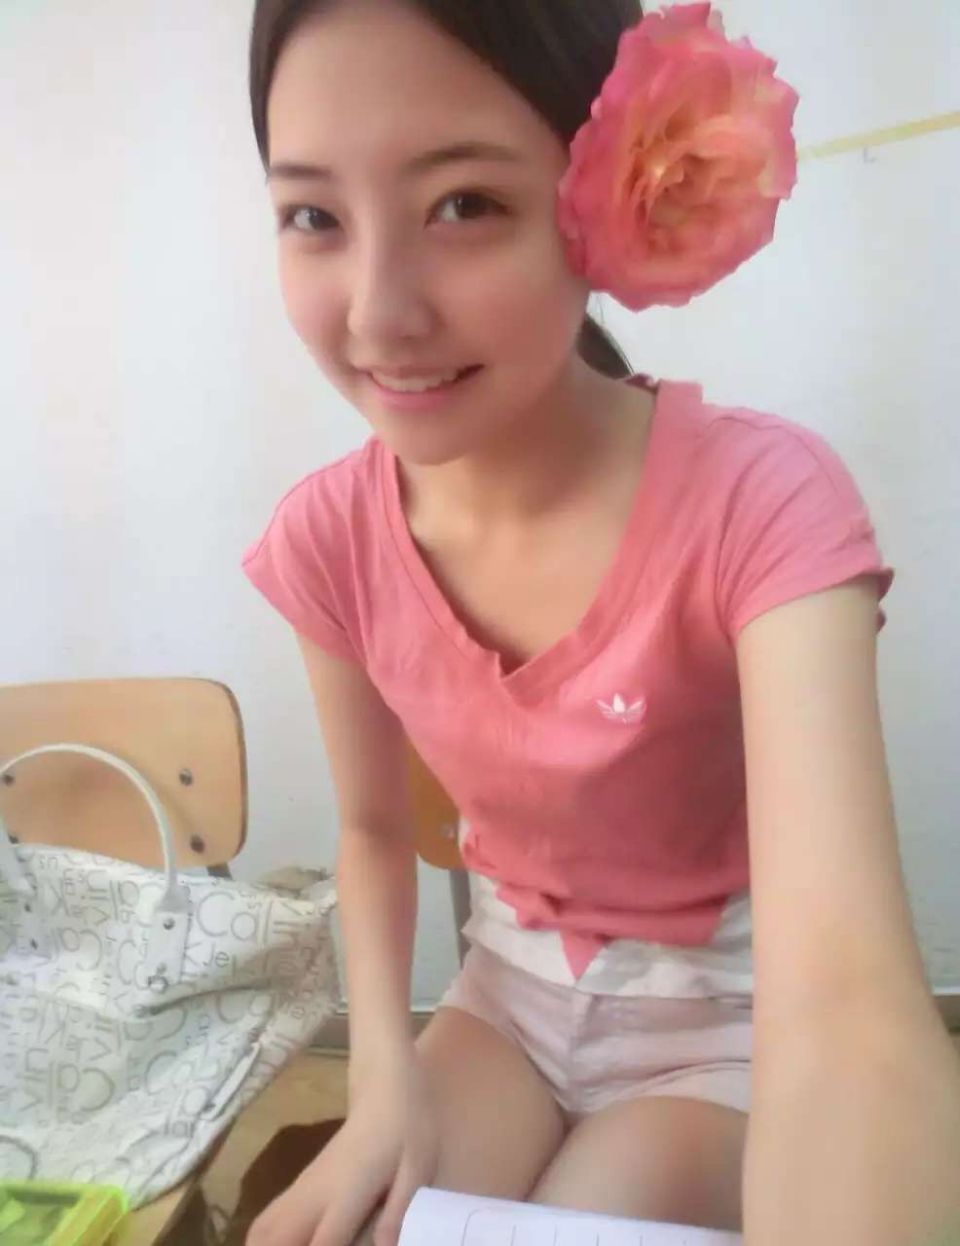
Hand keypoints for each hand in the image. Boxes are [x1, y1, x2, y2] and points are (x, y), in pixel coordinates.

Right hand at [247, 1050, 439, 1245]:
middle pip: (273, 1239)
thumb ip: (399, 1210)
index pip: (321, 1243)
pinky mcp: (300, 1185)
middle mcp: (315, 1193)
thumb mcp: (417, 1166)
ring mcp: (303, 1188)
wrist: (383, 1084)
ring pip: (262, 1230)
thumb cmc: (407, 1124)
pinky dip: (264, 1240)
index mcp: (346, 1191)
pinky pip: (268, 1221)